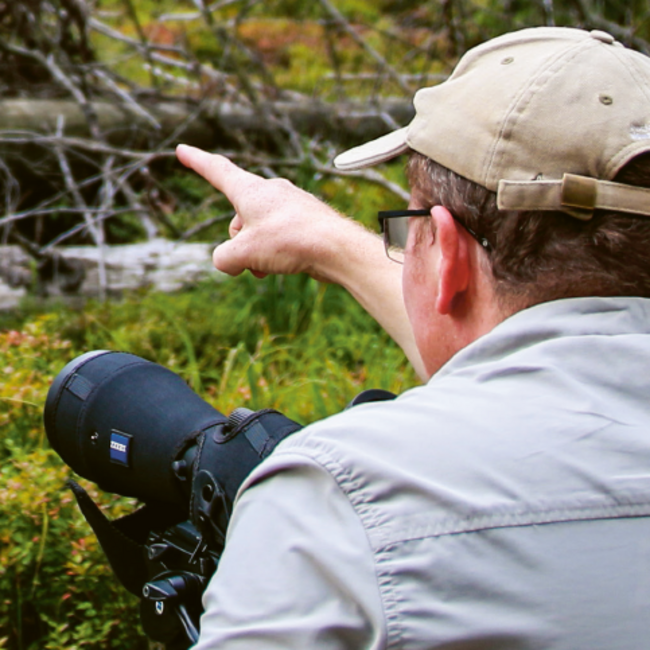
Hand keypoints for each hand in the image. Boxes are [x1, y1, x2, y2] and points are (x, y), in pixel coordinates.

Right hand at [176, 145, 351, 280]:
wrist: (337, 248)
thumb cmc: (290, 242)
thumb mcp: (243, 253)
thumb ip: (223, 258)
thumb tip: (229, 262)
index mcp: (250, 190)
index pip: (218, 170)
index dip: (197, 161)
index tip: (183, 150)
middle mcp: (271, 192)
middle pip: (237, 219)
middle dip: (238, 244)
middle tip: (249, 261)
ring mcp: (290, 206)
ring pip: (258, 232)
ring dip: (256, 253)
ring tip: (269, 266)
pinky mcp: (304, 221)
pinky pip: (278, 238)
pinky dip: (274, 254)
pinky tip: (285, 266)